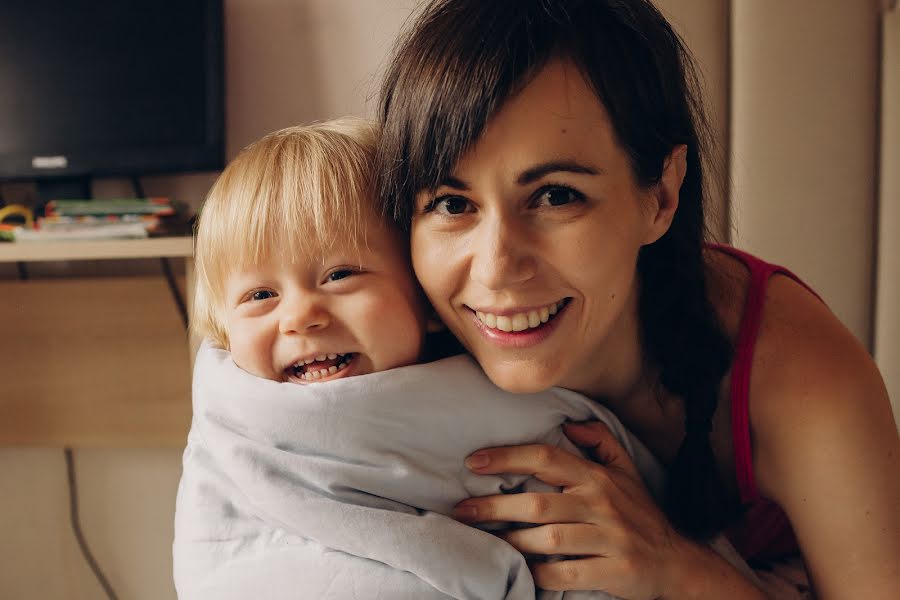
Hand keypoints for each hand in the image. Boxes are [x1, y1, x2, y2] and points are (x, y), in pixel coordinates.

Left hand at [452, 422, 690, 598]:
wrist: (679, 563)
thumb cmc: (642, 515)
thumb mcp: (628, 471)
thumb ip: (600, 441)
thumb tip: (569, 423)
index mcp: (598, 478)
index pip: (546, 457)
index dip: (507, 458)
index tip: (474, 462)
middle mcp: (603, 505)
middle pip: (539, 504)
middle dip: (495, 507)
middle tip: (463, 511)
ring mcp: (610, 539)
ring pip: (549, 539)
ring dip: (513, 542)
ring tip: (488, 541)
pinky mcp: (614, 571)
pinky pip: (566, 573)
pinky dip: (540, 573)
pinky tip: (523, 571)